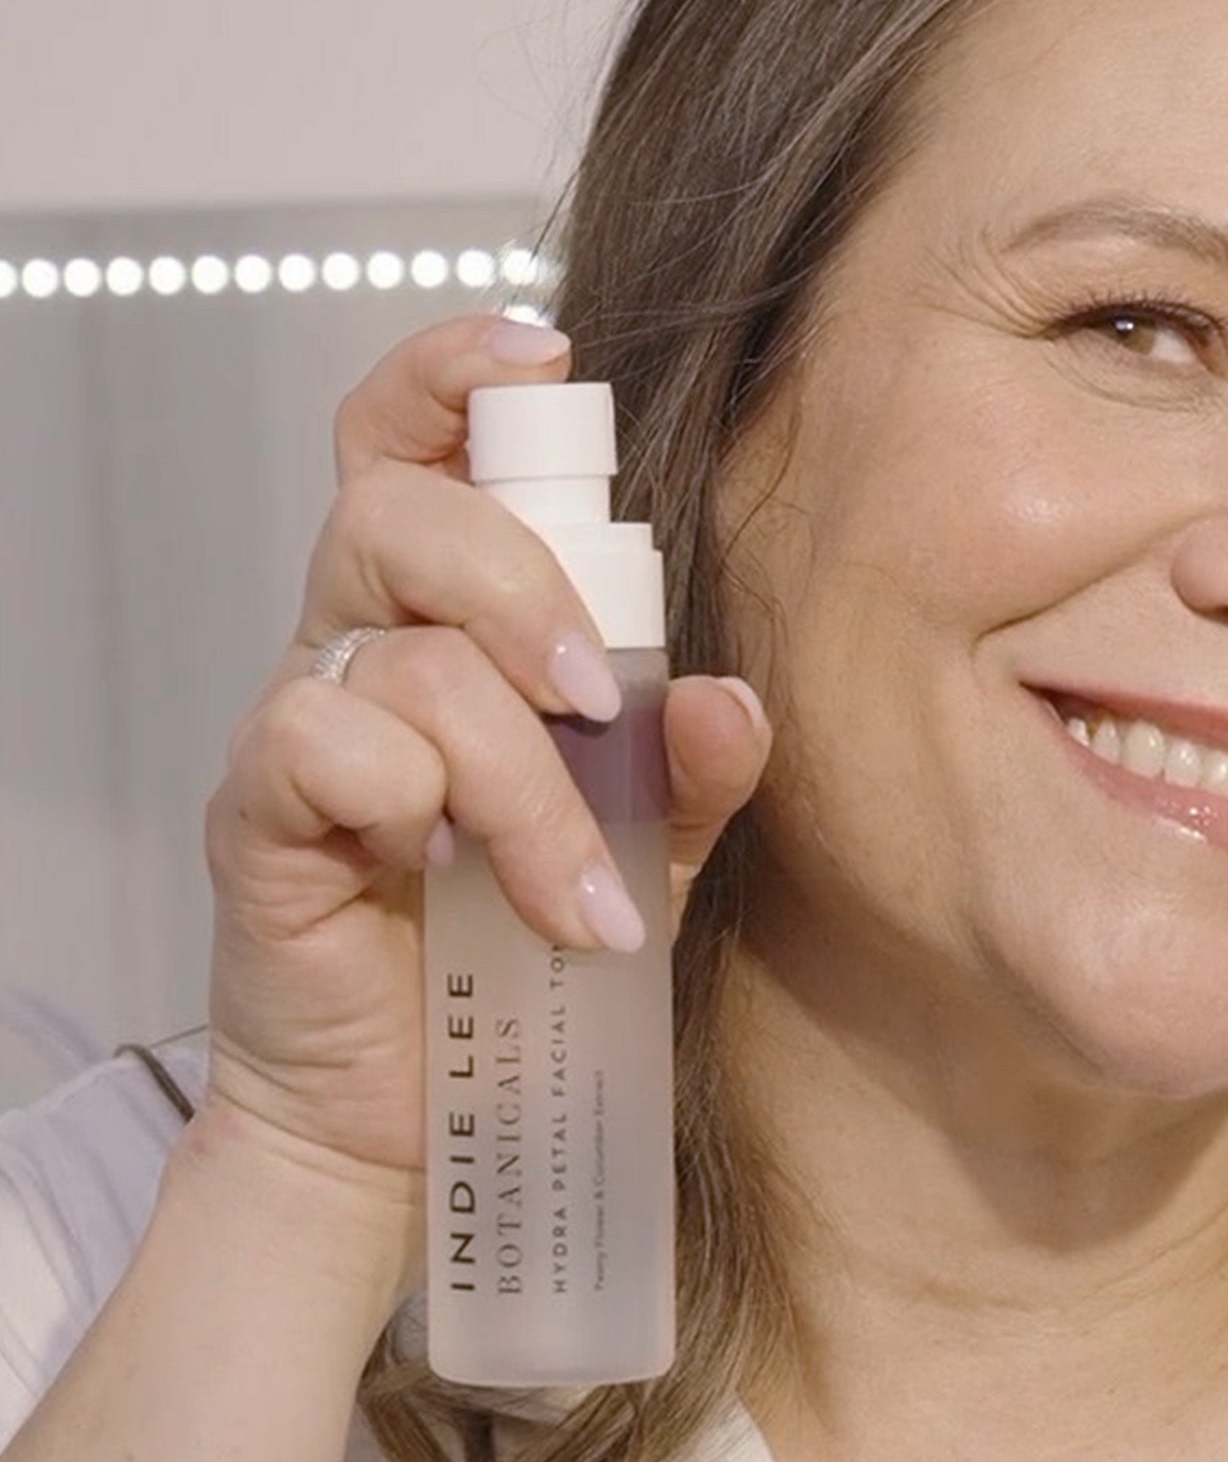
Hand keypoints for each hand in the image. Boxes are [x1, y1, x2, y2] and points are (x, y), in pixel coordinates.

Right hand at [199, 316, 770, 1200]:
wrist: (424, 1111)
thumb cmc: (521, 951)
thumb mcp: (641, 849)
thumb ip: (689, 772)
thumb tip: (733, 700)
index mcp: (447, 621)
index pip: (415, 448)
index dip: (455, 373)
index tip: (546, 350)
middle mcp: (362, 647)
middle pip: (394, 513)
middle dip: (516, 584)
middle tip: (589, 700)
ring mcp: (304, 729)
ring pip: (401, 660)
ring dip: (521, 782)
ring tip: (583, 897)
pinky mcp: (259, 816)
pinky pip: (320, 745)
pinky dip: (415, 806)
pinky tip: (451, 880)